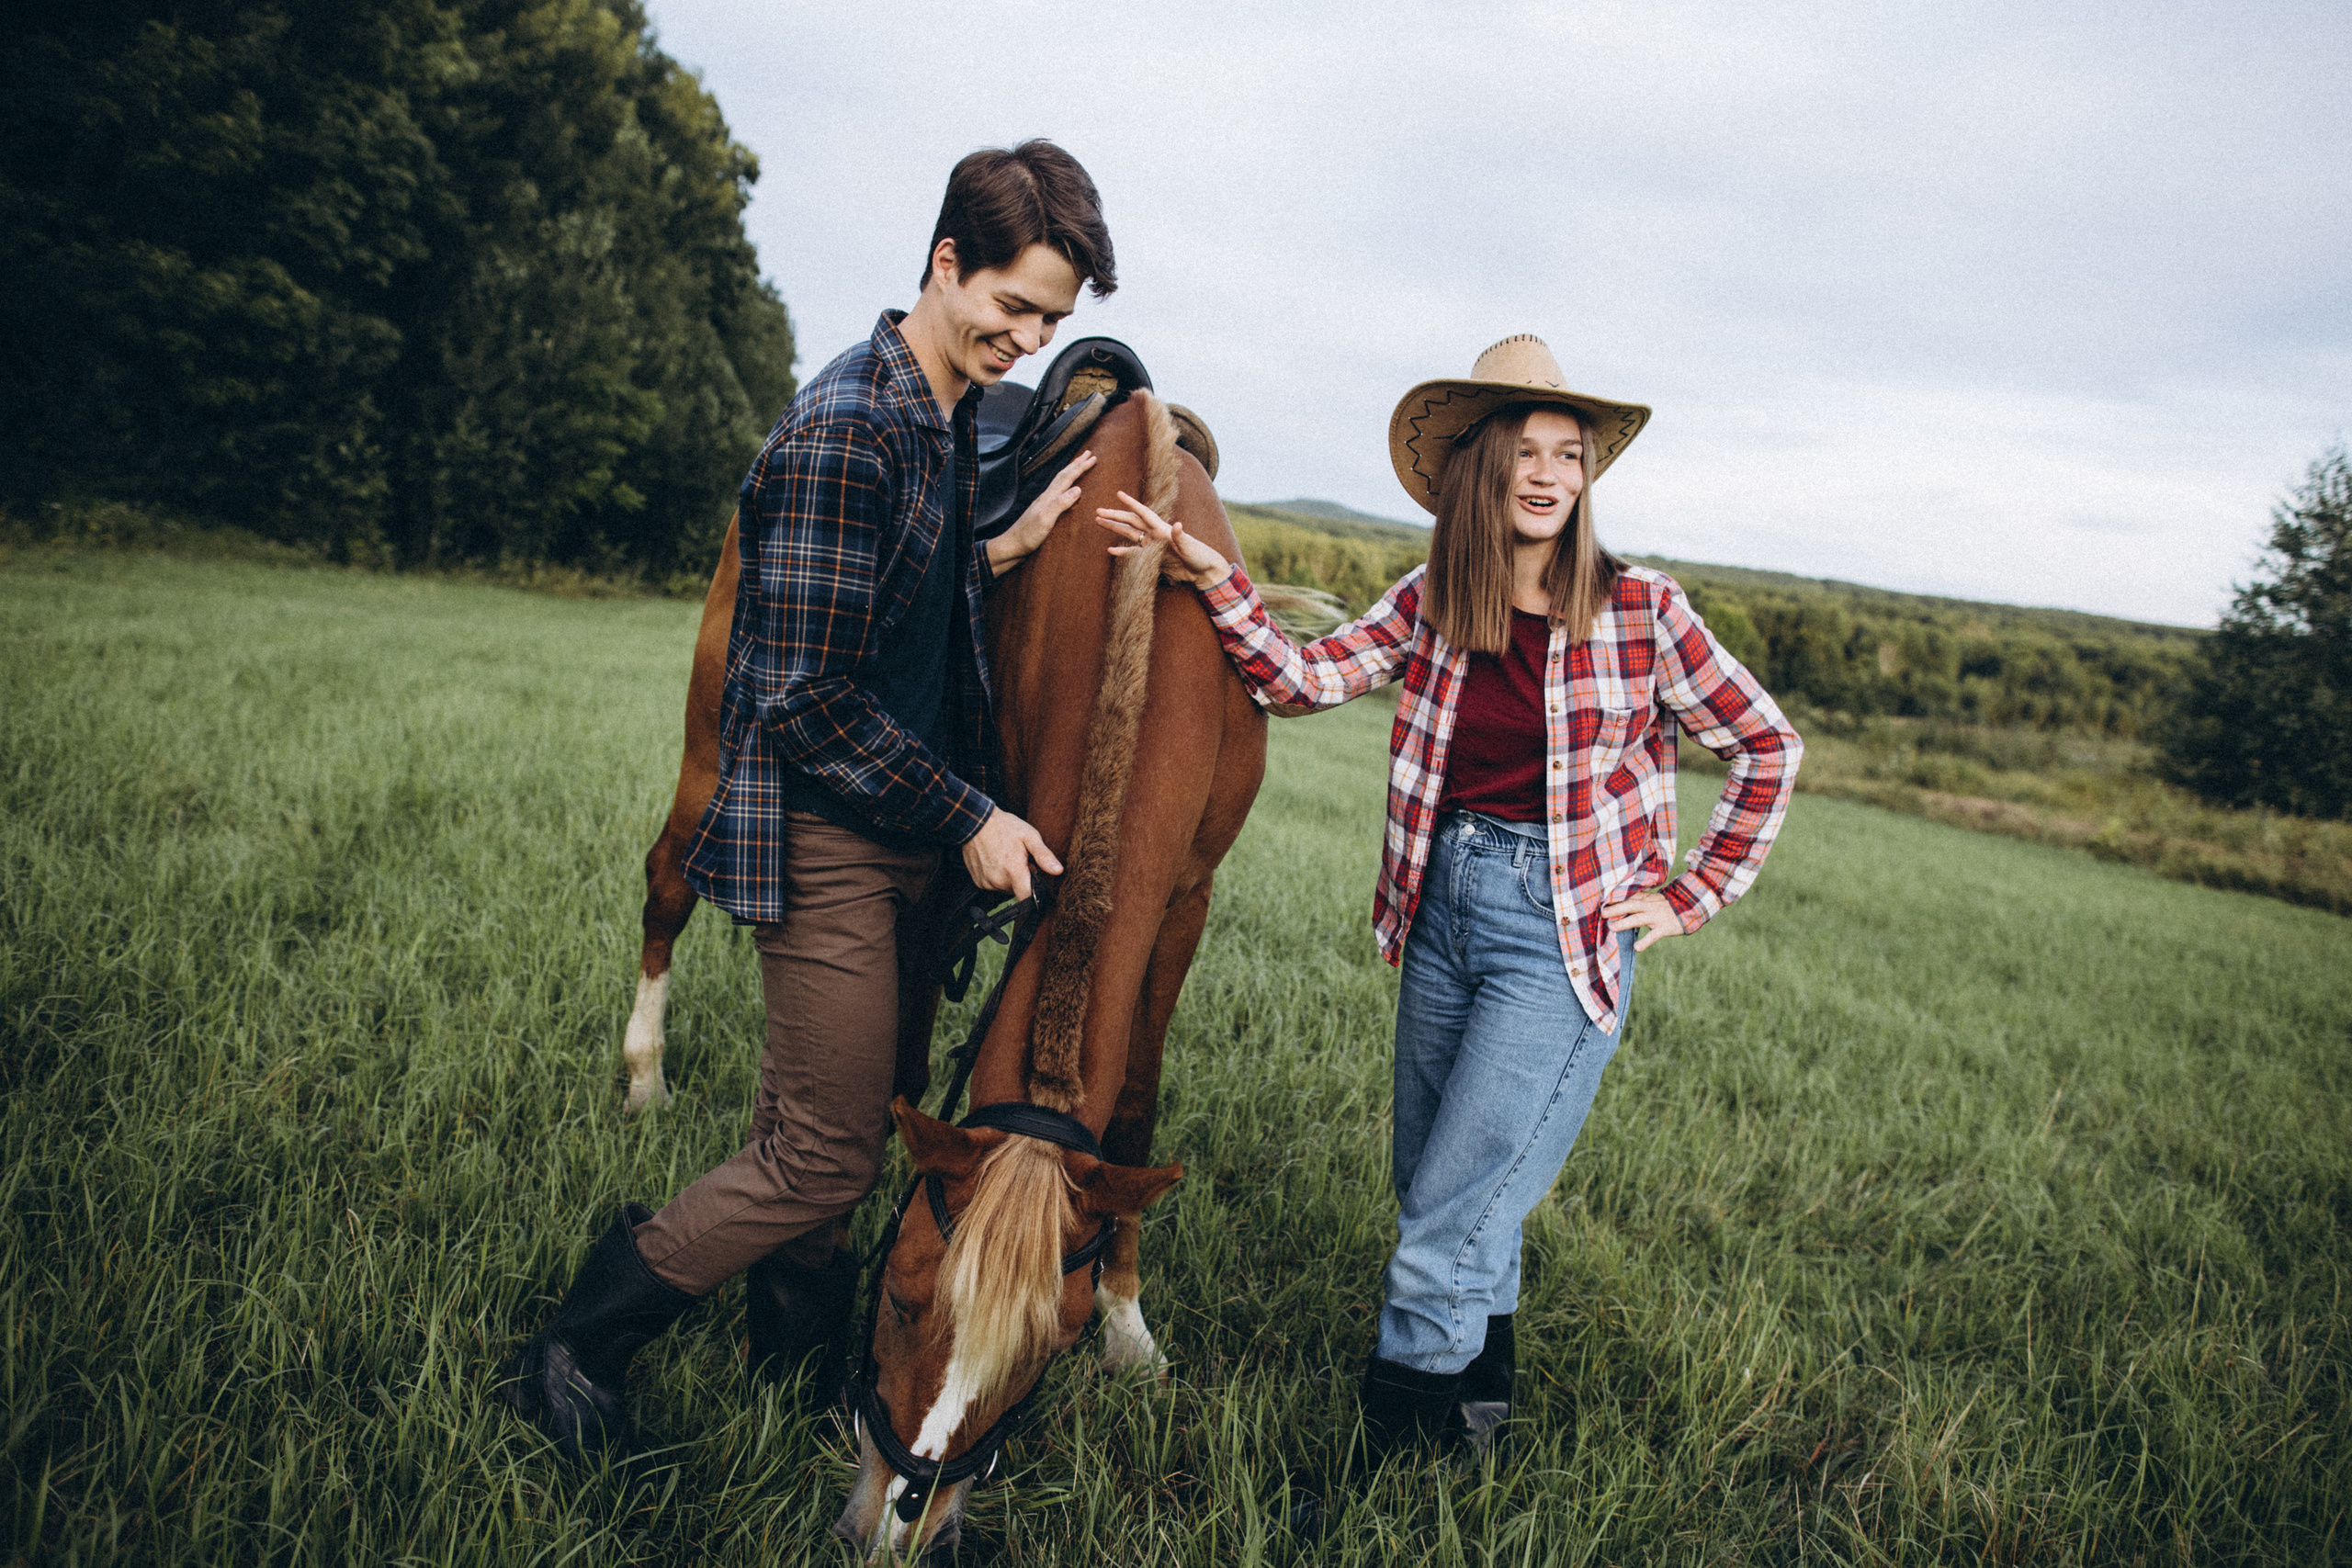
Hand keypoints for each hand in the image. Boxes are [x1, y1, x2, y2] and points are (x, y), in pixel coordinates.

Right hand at [960, 806, 1063, 901]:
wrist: (976, 822)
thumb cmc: (1004, 827)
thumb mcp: (1029, 836)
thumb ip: (1044, 856)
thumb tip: (1058, 871)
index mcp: (1013, 871)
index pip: (1027, 898)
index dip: (1035, 893)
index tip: (1035, 881)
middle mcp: (998, 881)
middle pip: (1017, 891)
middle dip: (1022, 879)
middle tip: (1020, 861)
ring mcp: (986, 882)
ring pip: (1005, 889)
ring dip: (1009, 879)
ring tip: (1007, 859)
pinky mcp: (978, 882)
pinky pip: (993, 886)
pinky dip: (997, 877)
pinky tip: (996, 862)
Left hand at [986, 449, 1094, 574]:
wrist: (1011, 546)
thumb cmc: (1027, 535)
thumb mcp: (1045, 520)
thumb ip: (1060, 504)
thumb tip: (1078, 488)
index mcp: (1049, 497)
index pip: (1067, 477)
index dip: (1080, 467)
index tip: (1093, 458)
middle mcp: (1046, 497)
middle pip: (1063, 475)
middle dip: (1077, 464)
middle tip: (1089, 454)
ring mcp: (1044, 504)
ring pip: (1060, 482)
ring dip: (1071, 472)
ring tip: (1079, 465)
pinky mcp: (1043, 512)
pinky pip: (1058, 492)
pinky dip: (1066, 485)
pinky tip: (1067, 489)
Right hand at [1093, 490, 1232, 588]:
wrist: (1203, 571)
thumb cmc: (1200, 556)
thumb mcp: (1190, 546)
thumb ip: (1181, 537)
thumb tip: (1178, 525)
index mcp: (1162, 529)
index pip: (1144, 513)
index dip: (1131, 503)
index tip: (1118, 494)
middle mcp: (1155, 534)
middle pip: (1131, 522)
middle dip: (1115, 515)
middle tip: (1098, 511)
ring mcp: (1152, 545)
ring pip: (1129, 533)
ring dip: (1114, 528)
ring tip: (1099, 521)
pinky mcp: (1151, 557)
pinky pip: (1133, 553)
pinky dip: (1122, 551)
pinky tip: (1111, 549)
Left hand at [1602, 889, 1685, 952]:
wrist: (1692, 908)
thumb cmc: (1668, 906)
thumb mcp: (1654, 898)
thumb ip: (1639, 899)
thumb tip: (1620, 902)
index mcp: (1647, 898)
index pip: (1629, 896)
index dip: (1616, 898)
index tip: (1602, 900)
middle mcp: (1650, 906)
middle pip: (1631, 905)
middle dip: (1616, 908)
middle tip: (1603, 913)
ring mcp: (1657, 917)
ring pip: (1638, 919)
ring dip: (1624, 923)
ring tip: (1612, 927)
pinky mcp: (1664, 928)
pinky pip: (1653, 935)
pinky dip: (1645, 942)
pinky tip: (1637, 947)